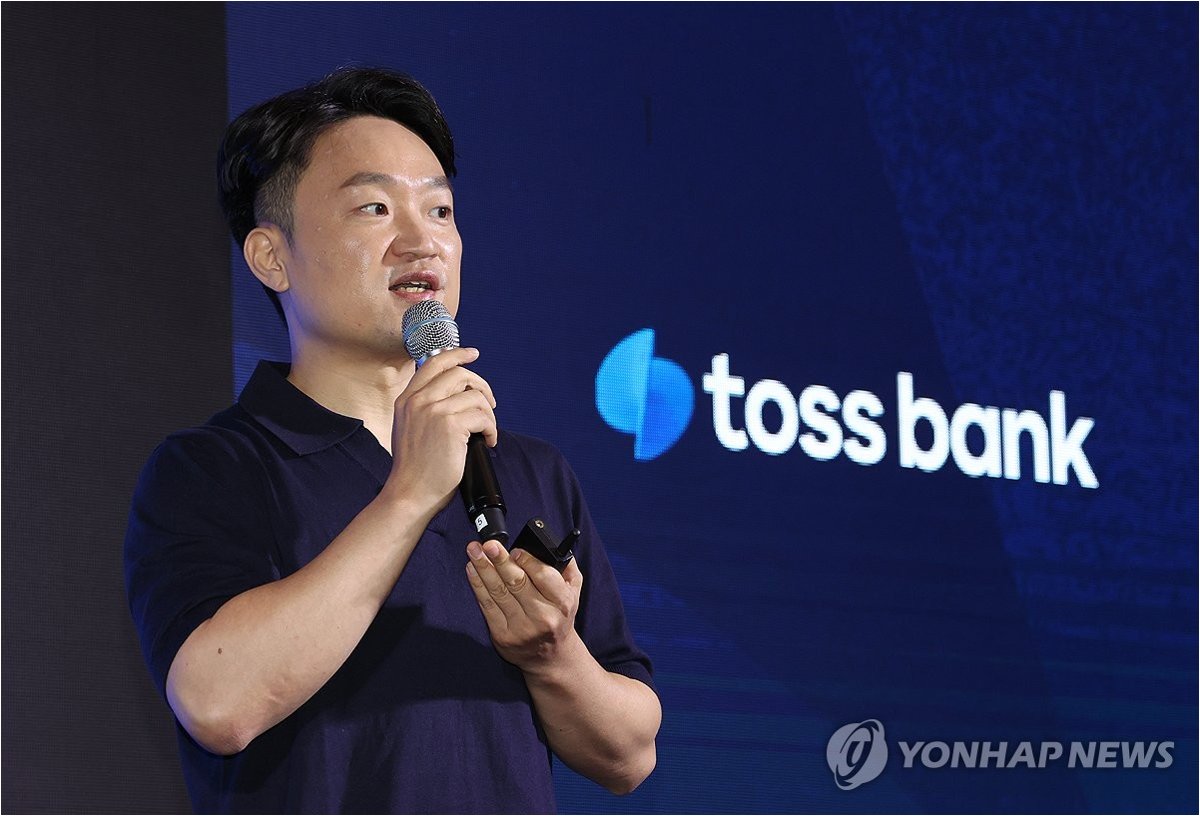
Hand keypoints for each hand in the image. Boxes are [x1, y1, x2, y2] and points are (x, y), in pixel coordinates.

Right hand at [384, 348, 497, 512]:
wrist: (409, 493)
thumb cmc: (414, 468)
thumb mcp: (409, 428)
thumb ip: (424, 407)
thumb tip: (457, 395)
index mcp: (406, 399)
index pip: (433, 363)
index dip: (457, 354)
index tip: (473, 354)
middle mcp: (418, 400)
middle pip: (459, 373)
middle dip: (482, 386)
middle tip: (490, 404)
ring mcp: (434, 411)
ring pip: (475, 395)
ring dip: (488, 413)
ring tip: (486, 431)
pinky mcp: (451, 426)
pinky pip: (483, 416)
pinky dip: (491, 429)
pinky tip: (487, 441)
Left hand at [465, 539, 582, 673]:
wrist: (551, 658)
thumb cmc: (560, 618)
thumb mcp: (574, 593)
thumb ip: (567, 568)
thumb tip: (552, 544)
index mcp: (562, 603)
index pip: (544, 577)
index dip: (527, 561)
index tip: (515, 549)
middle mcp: (543, 617)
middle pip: (517, 583)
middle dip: (500, 561)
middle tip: (489, 544)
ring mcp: (521, 628)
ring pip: (499, 593)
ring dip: (484, 569)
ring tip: (474, 551)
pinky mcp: (502, 636)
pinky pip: (487, 606)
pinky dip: (477, 586)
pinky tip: (472, 570)